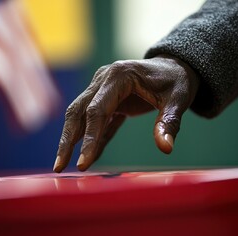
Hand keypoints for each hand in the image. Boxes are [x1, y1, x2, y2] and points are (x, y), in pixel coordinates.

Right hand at [53, 54, 198, 172]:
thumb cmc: (176, 81)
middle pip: (79, 111)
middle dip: (68, 140)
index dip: (89, 138)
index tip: (83, 163)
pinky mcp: (108, 98)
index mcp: (120, 76)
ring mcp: (103, 87)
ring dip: (72, 139)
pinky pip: (96, 119)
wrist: (174, 67)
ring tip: (63, 163)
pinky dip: (92, 137)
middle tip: (59, 167)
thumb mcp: (178, 100)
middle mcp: (105, 79)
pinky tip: (89, 155)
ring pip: (80, 114)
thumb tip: (165, 148)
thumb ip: (169, 122)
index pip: (97, 110)